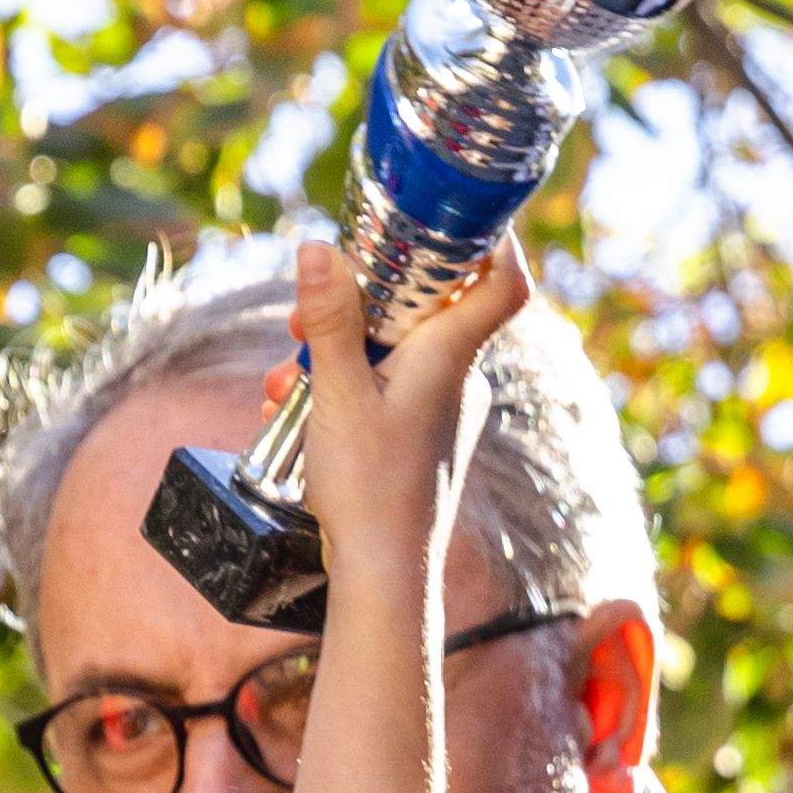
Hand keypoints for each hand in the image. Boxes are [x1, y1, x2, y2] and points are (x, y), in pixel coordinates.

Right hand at [278, 230, 540, 792]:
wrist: (386, 577)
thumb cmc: (370, 489)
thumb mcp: (336, 393)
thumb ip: (328, 319)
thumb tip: (318, 250)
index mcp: (452, 357)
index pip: (503, 281)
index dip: (489, 239)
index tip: (447, 215)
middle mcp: (461, 380)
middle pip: (426, 309)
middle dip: (358, 305)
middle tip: (304, 320)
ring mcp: (448, 412)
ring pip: (398, 353)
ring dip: (339, 355)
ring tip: (288, 383)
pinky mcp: (428, 439)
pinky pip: (393, 390)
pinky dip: (350, 390)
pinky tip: (305, 412)